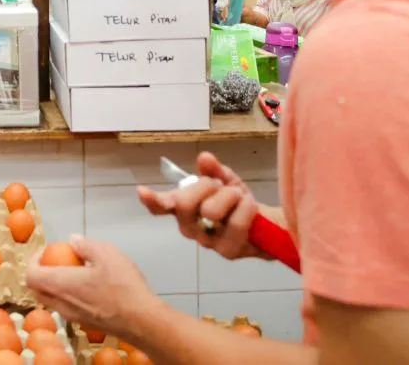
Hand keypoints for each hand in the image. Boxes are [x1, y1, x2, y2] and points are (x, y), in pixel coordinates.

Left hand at [26, 237, 161, 340]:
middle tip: (56, 261)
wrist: (142, 320)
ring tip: (74, 272)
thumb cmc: (123, 286)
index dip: (33, 261)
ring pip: (52, 301)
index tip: (45, 252)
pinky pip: (66, 308)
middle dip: (41, 274)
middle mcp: (61, 303)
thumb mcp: (106, 253)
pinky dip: (68, 296)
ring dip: (55, 285)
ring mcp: (72, 316)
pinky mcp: (84, 324)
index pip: (31, 276)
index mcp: (61, 284)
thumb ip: (85, 244)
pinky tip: (88, 286)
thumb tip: (72, 239)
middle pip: (38, 290)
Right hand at [136, 152, 265, 259]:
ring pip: (210, 210)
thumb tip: (204, 158)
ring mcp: (206, 241)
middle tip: (219, 185)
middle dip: (205, 186)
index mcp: (183, 208)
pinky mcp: (225, 250)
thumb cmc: (237, 202)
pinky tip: (249, 206)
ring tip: (239, 196)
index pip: (161, 206)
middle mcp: (189, 227)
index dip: (152, 199)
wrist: (265, 225)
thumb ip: (213, 170)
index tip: (142, 191)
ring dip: (229, 196)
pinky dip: (245, 208)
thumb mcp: (225, 180)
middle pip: (185, 204)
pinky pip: (234, 223)